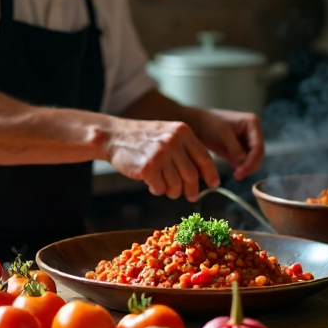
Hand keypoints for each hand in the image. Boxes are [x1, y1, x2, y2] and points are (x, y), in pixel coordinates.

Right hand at [104, 119, 220, 201]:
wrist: (113, 136)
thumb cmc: (142, 138)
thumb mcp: (168, 134)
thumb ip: (185, 149)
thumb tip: (203, 173)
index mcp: (183, 131)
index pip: (204, 157)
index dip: (210, 173)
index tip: (214, 183)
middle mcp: (173, 141)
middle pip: (191, 175)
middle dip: (192, 189)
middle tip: (191, 196)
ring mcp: (161, 154)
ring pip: (176, 185)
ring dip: (171, 191)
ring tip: (163, 186)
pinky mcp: (148, 167)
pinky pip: (160, 189)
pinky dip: (156, 190)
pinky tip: (150, 183)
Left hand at [189, 108, 263, 180]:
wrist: (198, 125)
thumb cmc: (210, 124)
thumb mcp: (223, 133)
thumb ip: (234, 147)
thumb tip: (243, 160)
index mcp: (252, 123)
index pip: (258, 145)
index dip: (252, 160)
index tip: (242, 171)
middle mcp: (253, 132)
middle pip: (258, 154)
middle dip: (250, 165)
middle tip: (238, 176)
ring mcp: (248, 141)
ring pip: (253, 159)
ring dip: (247, 168)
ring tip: (236, 175)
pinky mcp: (241, 150)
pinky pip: (245, 162)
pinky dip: (242, 168)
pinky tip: (235, 173)